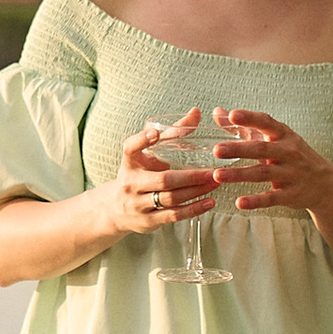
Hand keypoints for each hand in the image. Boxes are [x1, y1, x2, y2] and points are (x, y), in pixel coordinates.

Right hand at [107, 110, 219, 241]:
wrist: (116, 209)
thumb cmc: (141, 173)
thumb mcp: (150, 154)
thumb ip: (173, 133)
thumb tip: (196, 112)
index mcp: (129, 162)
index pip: (130, 148)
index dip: (142, 140)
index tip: (155, 134)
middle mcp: (131, 183)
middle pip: (163, 179)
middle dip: (191, 176)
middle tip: (213, 172)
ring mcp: (138, 204)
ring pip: (171, 198)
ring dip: (196, 191)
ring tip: (215, 183)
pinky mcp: (148, 220)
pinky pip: (173, 215)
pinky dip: (193, 209)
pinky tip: (209, 202)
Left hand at [207, 106, 332, 215]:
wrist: (324, 183)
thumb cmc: (292, 155)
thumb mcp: (276, 138)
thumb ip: (245, 126)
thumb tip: (217, 112)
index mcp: (283, 136)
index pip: (266, 123)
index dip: (250, 118)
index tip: (232, 115)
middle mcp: (289, 152)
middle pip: (261, 149)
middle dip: (238, 149)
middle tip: (216, 150)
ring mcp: (291, 174)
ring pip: (262, 173)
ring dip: (239, 174)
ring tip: (217, 175)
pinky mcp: (290, 195)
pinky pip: (271, 198)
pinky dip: (255, 201)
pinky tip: (239, 202)